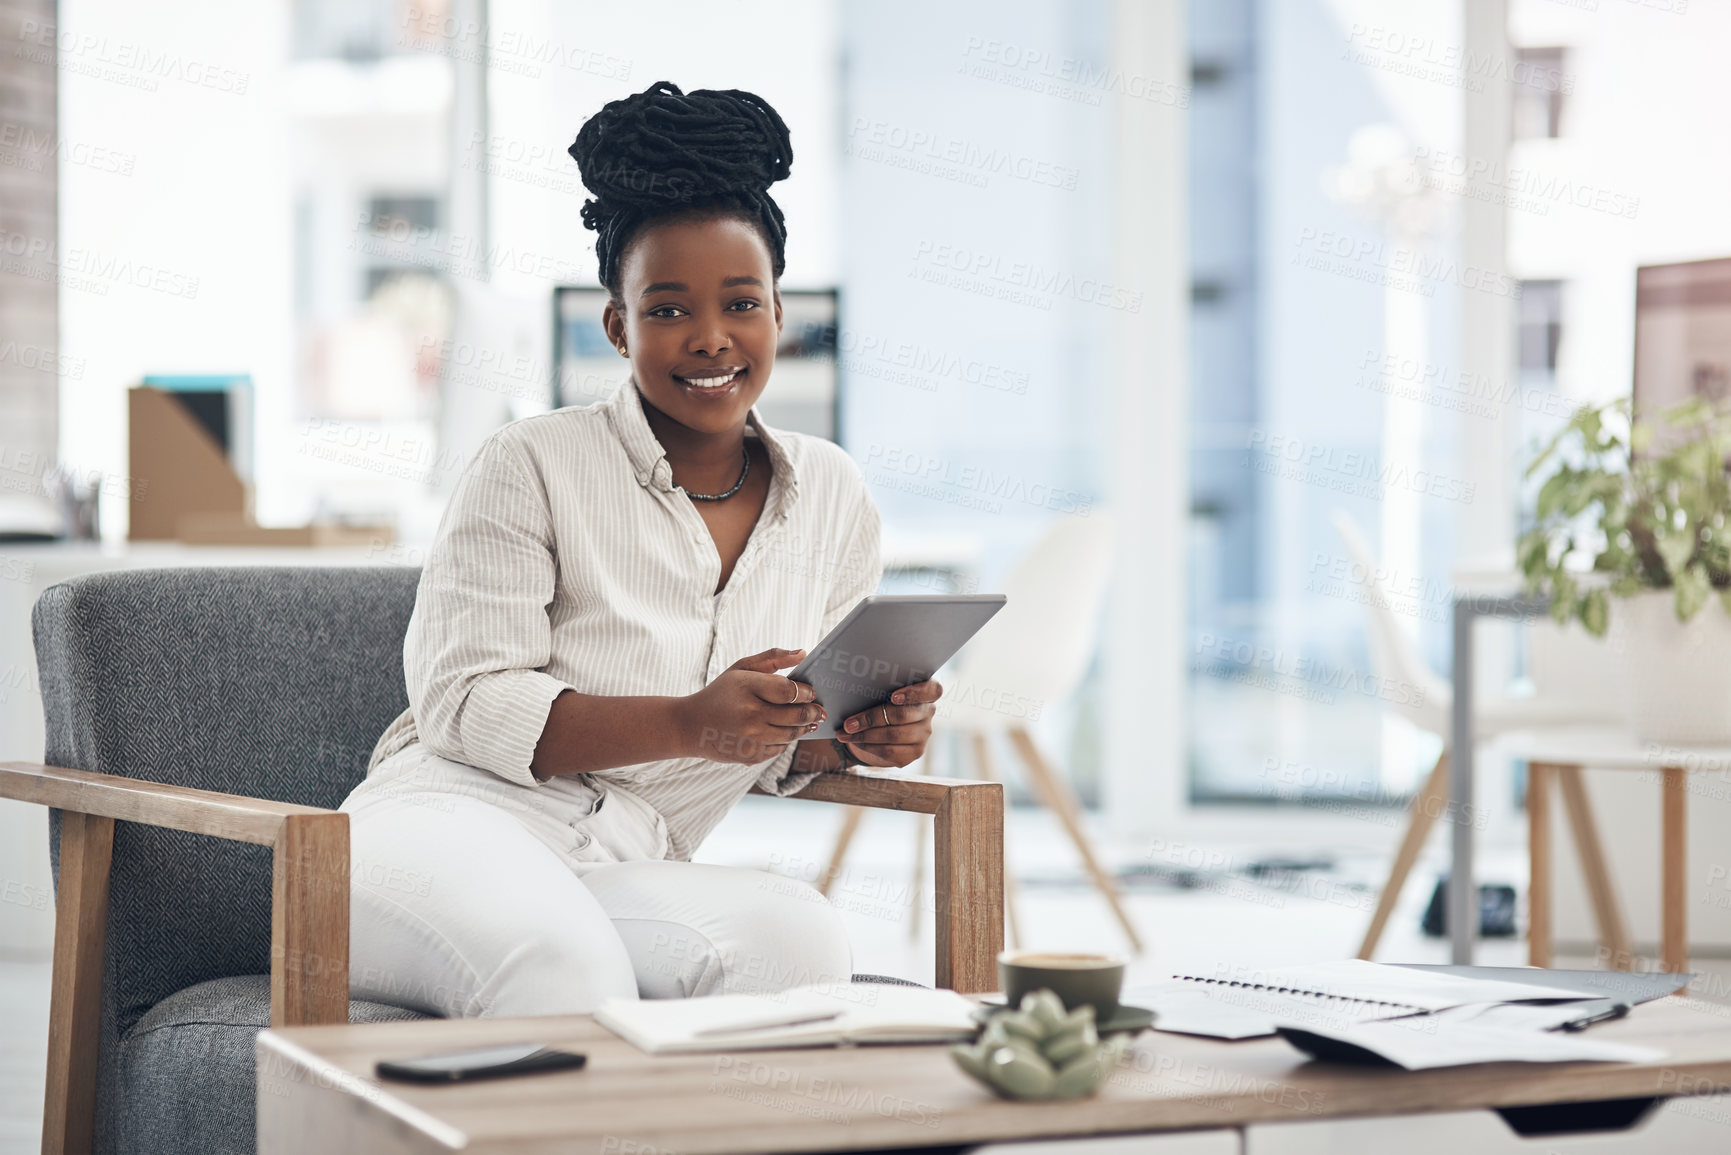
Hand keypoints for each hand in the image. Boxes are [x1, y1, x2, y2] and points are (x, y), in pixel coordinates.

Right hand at [679, 647, 826, 763]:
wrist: (691, 725)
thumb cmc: (721, 692)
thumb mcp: (741, 668)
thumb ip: (773, 658)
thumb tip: (804, 653)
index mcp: (747, 687)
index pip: (789, 691)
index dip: (806, 692)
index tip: (811, 692)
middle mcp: (750, 714)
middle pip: (796, 715)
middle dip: (813, 712)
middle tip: (818, 710)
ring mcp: (750, 738)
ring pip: (791, 734)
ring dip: (804, 727)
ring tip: (808, 721)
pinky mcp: (751, 756)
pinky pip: (780, 748)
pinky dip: (786, 740)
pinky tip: (785, 732)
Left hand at [835, 679, 941, 767]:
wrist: (885, 727)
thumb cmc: (882, 700)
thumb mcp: (883, 691)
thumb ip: (878, 689)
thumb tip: (851, 693)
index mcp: (926, 692)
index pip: (932, 690)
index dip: (913, 693)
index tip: (893, 697)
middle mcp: (928, 713)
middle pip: (901, 715)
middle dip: (870, 719)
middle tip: (848, 723)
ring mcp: (923, 735)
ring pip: (893, 736)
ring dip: (864, 736)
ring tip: (844, 734)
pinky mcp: (915, 753)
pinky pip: (889, 752)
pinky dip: (868, 747)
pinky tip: (855, 742)